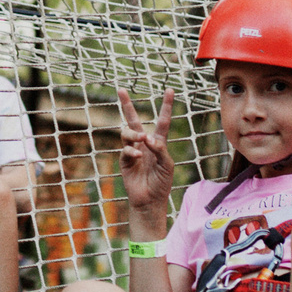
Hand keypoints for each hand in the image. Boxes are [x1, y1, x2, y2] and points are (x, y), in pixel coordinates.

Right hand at [114, 87, 175, 233]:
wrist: (150, 200)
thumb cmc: (162, 183)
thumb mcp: (167, 164)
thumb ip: (160, 149)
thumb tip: (148, 137)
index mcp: (158, 142)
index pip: (162, 120)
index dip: (166, 105)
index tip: (170, 90)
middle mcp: (144, 143)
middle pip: (134, 120)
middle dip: (127, 105)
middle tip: (121, 90)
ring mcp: (133, 151)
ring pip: (127, 132)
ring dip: (134, 134)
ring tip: (141, 140)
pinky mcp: (125, 160)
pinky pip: (126, 150)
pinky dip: (132, 151)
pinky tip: (138, 156)